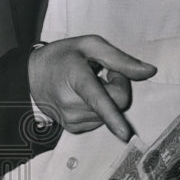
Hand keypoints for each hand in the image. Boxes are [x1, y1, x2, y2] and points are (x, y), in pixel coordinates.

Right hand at [28, 36, 156, 139]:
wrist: (30, 76)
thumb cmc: (61, 57)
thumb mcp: (89, 46)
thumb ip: (120, 59)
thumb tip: (150, 72)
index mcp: (76, 78)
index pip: (99, 100)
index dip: (113, 116)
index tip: (124, 133)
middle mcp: (72, 103)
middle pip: (115, 104)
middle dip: (117, 87)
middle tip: (102, 73)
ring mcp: (71, 119)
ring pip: (109, 114)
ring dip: (108, 99)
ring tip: (89, 84)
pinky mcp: (73, 128)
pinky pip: (100, 120)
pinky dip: (99, 109)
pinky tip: (84, 97)